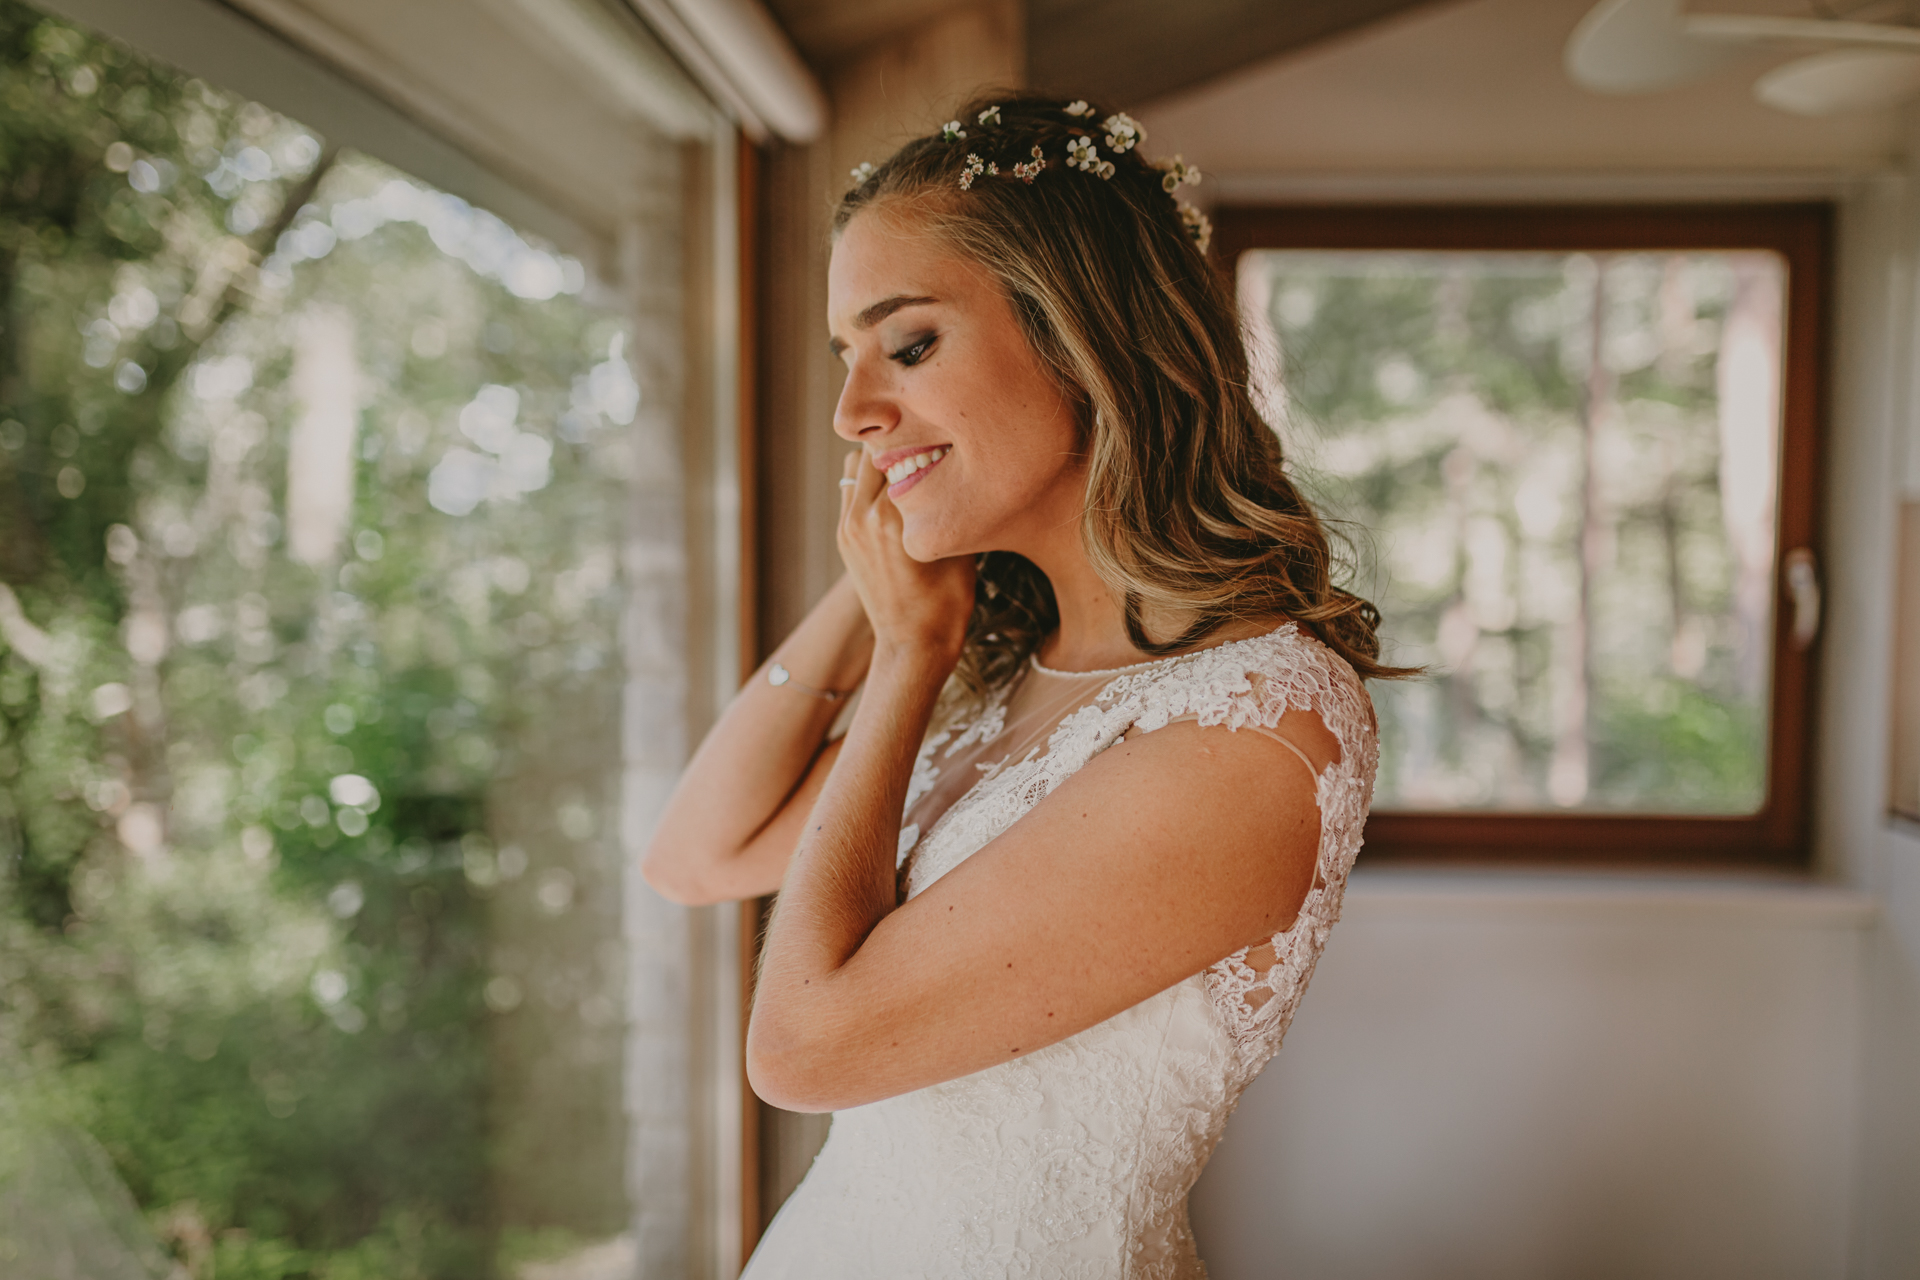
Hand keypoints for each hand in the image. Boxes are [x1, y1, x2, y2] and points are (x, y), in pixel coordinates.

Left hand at [837, 450, 974, 664]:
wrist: (913, 646)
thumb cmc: (947, 603)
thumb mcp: (958, 546)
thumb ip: (949, 503)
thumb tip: (957, 464)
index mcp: (891, 517)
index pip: (898, 449)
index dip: (922, 436)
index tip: (943, 436)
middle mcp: (862, 517)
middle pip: (872, 450)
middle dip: (899, 444)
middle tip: (927, 447)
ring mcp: (848, 527)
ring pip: (856, 466)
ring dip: (879, 462)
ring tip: (909, 470)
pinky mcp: (844, 537)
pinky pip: (851, 490)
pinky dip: (870, 483)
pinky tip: (897, 494)